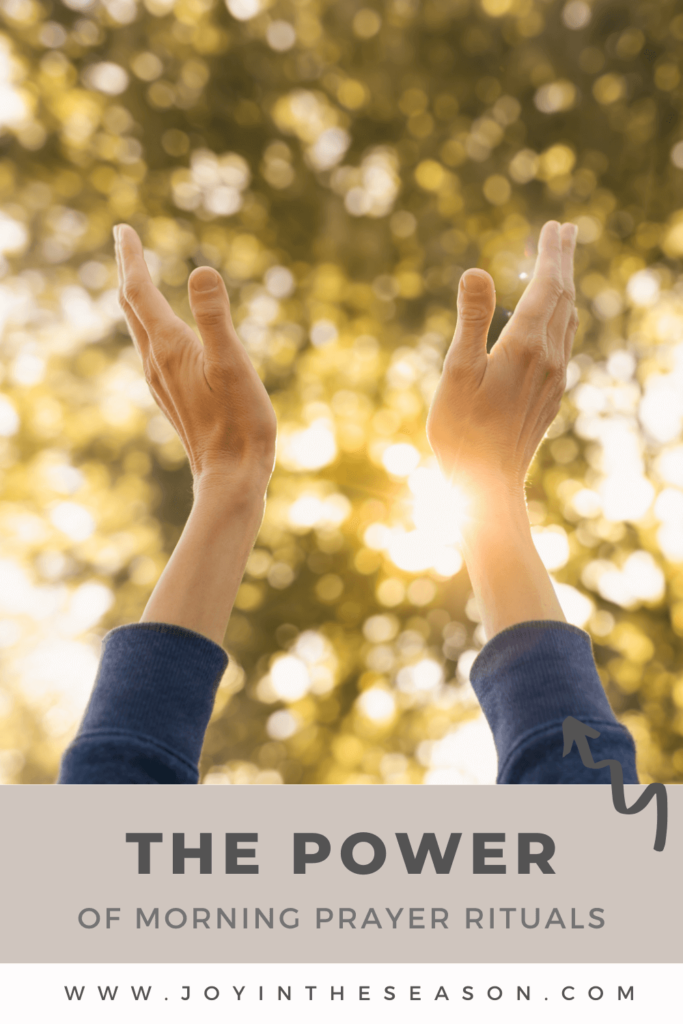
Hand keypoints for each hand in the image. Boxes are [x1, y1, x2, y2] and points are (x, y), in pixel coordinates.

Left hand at [114, 224, 276, 496]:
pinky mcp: (173, 396)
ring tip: (136, 278)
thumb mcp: (233, 363)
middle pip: (132, 307)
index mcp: (169, 348)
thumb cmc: (239, 422)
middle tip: (125, 241)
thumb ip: (216, 317)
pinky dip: (149, 324)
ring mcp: (162, 381)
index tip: (124, 230)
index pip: (140, 292)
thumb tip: (201, 270)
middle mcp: (156, 362)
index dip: (132, 258)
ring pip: (139, 329)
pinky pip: (151, 348)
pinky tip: (160, 333)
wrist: (231, 475)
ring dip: (135, 297)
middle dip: (128, 270)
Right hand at [426, 220, 578, 497]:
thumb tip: (477, 271)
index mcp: (525, 347)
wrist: (487, 486)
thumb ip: (471, 320)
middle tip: (566, 231)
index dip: (551, 255)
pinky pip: (563, 344)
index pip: (546, 287)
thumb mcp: (457, 373)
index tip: (556, 227)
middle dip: (564, 262)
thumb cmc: (463, 432)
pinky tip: (557, 321)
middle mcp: (548, 358)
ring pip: (567, 321)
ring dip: (566, 289)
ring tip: (563, 267)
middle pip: (563, 298)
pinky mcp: (550, 396)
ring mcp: (553, 379)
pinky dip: (562, 318)